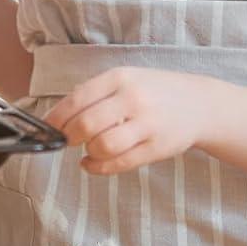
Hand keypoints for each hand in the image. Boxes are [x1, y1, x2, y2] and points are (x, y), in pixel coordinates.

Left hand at [46, 67, 217, 174]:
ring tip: (88, 149)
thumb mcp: (125, 79)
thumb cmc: (153, 91)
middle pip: (86, 124)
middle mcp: (132, 99)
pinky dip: (99, 167)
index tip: (46, 127)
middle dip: (68, 136)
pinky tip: (91, 163)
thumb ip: (94, 94)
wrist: (200, 104)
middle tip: (65, 140)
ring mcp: (147, 124)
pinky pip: (121, 162)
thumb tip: (57, 116)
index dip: (57, 117)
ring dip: (88, 151)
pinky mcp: (157, 148)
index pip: (78, 99)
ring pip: (103, 145)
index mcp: (119, 78)